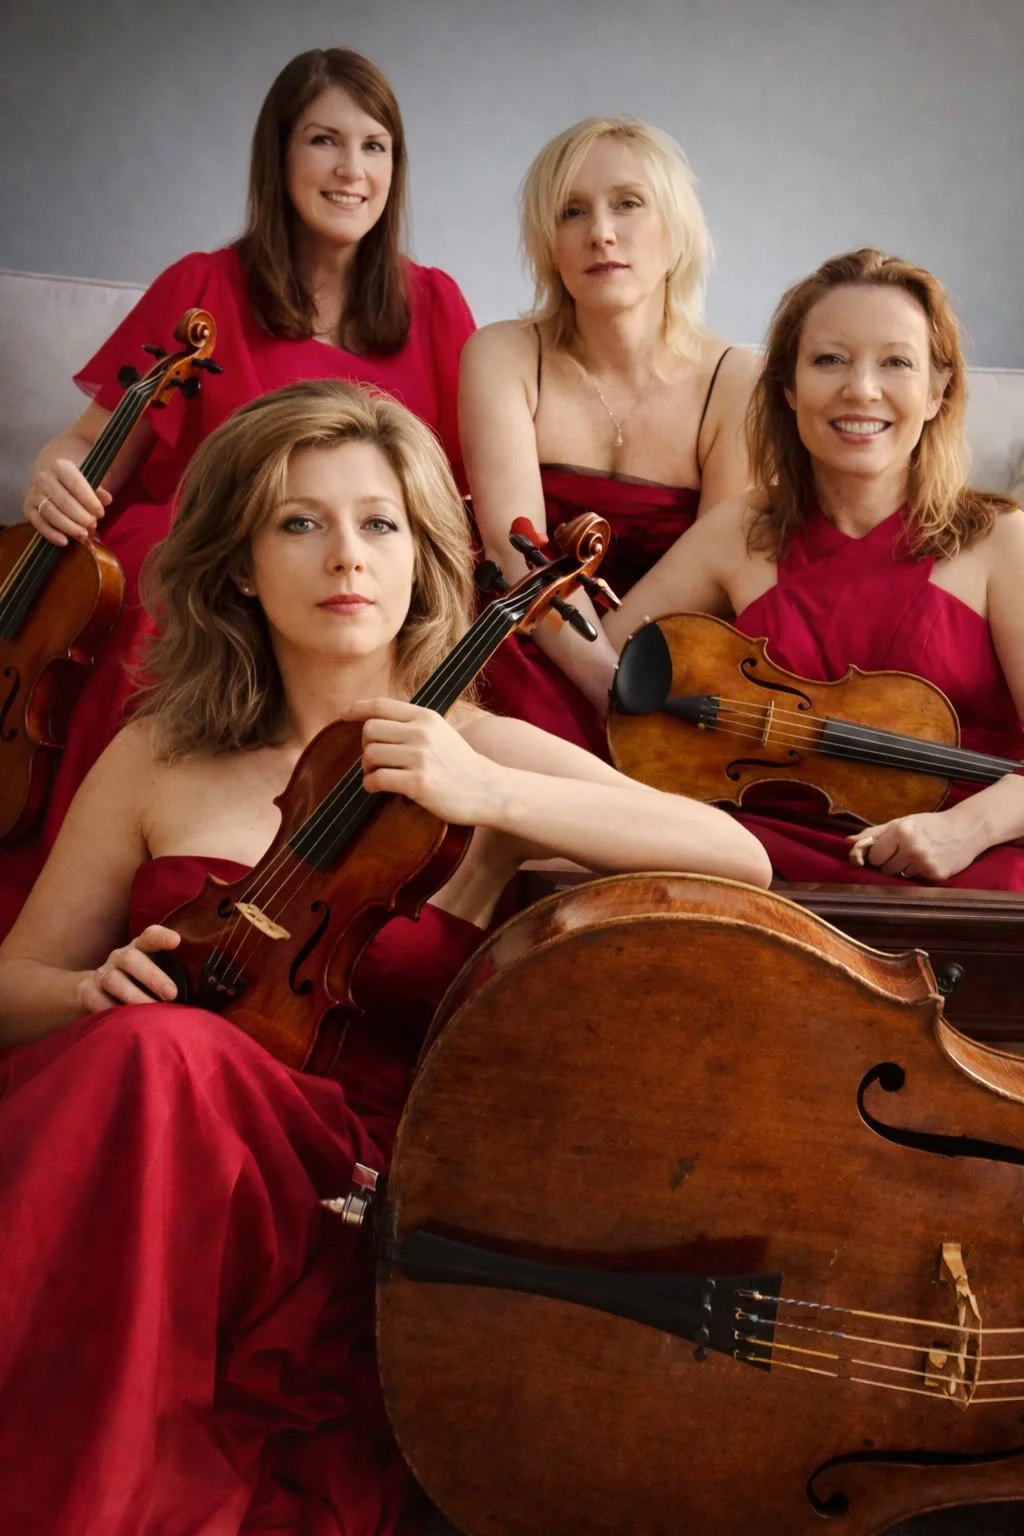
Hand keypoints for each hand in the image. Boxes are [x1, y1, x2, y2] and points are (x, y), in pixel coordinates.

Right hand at [24, 459, 110, 546]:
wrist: (51, 478)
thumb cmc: (74, 483)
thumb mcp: (87, 480)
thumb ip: (98, 490)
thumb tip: (107, 499)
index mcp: (60, 466)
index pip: (76, 484)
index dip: (89, 500)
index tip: (100, 513)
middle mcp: (44, 478)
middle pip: (64, 501)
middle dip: (80, 516)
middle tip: (93, 525)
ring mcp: (34, 493)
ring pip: (51, 513)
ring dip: (68, 526)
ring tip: (83, 535)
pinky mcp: (28, 508)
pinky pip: (38, 523)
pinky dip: (51, 534)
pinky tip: (64, 542)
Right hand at [76, 925, 180, 1013]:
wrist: (95, 992)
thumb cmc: (139, 984)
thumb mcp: (156, 973)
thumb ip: (177, 976)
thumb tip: (213, 992)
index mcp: (141, 948)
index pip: (150, 935)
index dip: (161, 936)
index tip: (177, 941)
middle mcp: (121, 957)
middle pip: (132, 959)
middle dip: (152, 976)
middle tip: (172, 994)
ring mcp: (103, 974)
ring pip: (114, 980)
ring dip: (133, 996)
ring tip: (150, 1012)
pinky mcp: (88, 992)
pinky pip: (96, 1000)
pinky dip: (110, 1010)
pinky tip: (124, 1021)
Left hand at [344, 699, 499, 824]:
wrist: (487, 790)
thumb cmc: (460, 764)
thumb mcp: (440, 732)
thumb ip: (413, 724)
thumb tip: (375, 722)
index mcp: (426, 717)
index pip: (382, 705)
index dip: (358, 708)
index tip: (344, 714)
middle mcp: (422, 733)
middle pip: (370, 731)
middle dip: (366, 746)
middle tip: (374, 760)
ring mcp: (420, 758)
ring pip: (370, 755)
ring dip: (367, 769)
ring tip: (378, 775)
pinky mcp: (418, 783)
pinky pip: (377, 779)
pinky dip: (370, 785)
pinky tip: (378, 788)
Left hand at [847, 811, 982, 881]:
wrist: (966, 829)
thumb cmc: (929, 824)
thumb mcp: (901, 822)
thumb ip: (873, 833)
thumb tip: (847, 842)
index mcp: (901, 831)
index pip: (873, 856)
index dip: (877, 854)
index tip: (885, 850)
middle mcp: (912, 848)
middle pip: (884, 869)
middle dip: (888, 863)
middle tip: (902, 853)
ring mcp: (925, 863)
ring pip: (898, 877)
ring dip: (902, 870)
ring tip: (916, 856)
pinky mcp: (936, 876)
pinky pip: (914, 882)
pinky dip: (917, 874)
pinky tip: (927, 862)